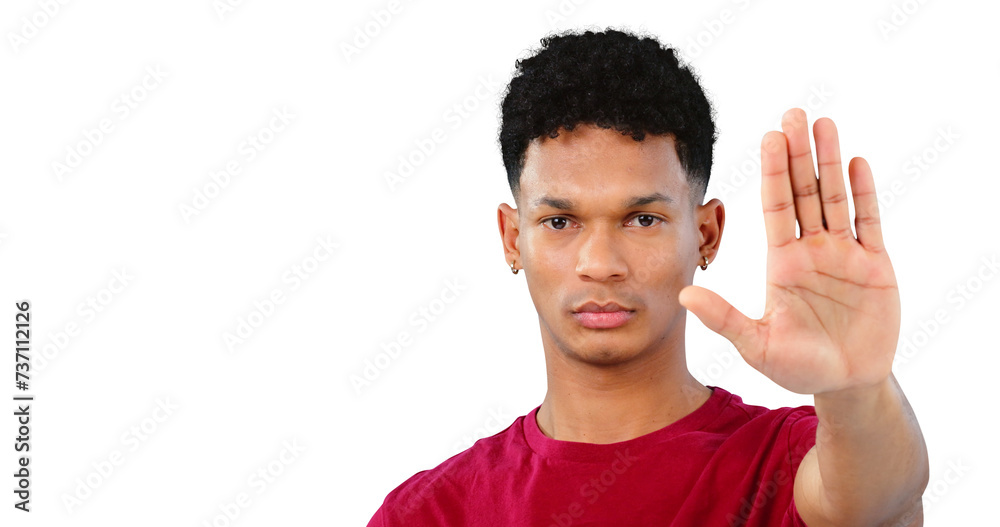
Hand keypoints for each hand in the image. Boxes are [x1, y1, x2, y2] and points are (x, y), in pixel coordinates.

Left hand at [679, 108, 899, 394]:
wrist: (846, 385)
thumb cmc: (798, 366)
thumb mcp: (756, 345)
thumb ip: (724, 319)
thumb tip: (683, 298)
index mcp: (782, 263)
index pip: (775, 206)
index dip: (772, 171)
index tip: (768, 136)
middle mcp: (811, 250)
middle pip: (804, 192)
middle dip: (798, 153)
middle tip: (793, 113)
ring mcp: (844, 255)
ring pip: (836, 198)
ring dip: (831, 162)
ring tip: (825, 124)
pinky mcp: (875, 266)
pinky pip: (868, 223)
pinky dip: (864, 194)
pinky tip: (857, 163)